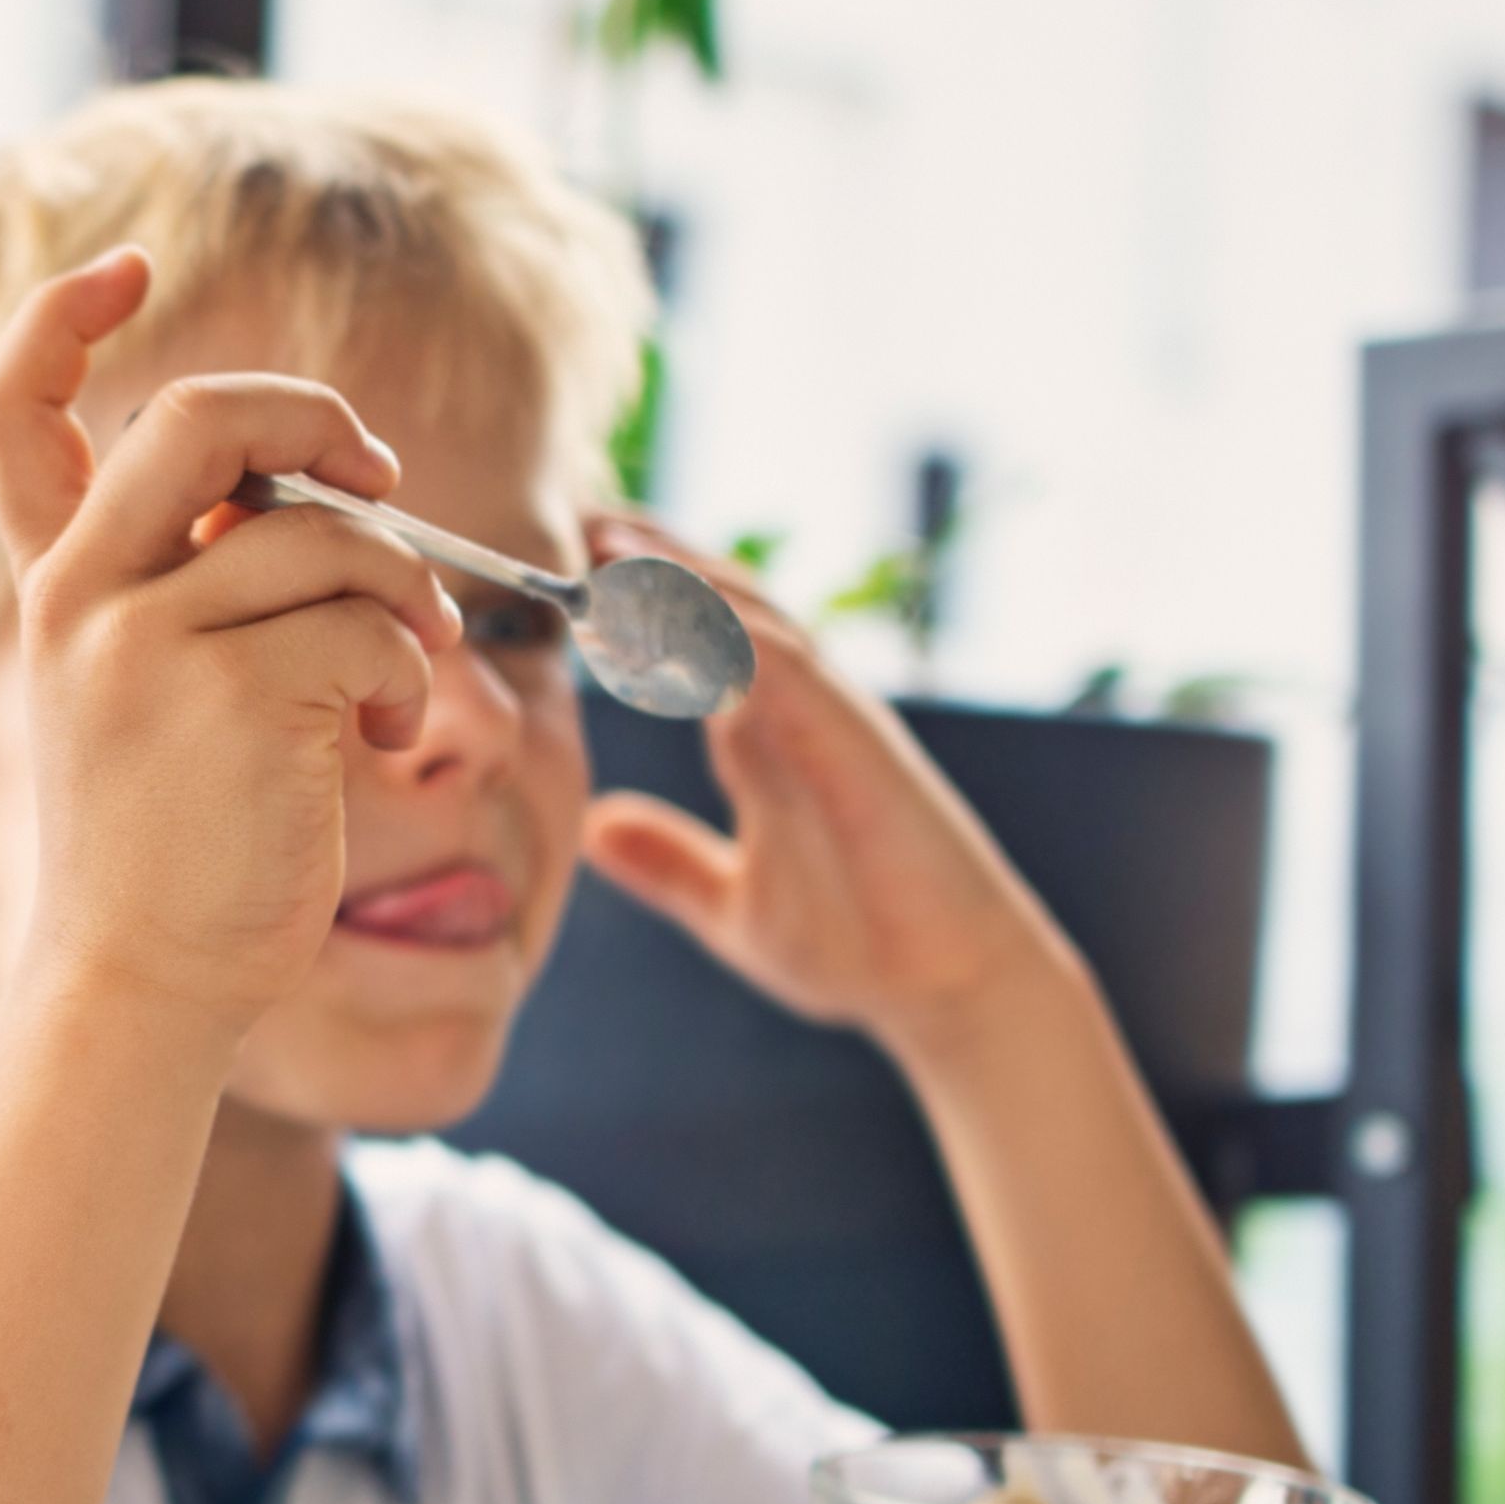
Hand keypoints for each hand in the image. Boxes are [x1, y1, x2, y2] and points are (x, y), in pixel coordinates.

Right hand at [0, 247, 463, 1036]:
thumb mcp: (139, 694)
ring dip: (402, 591)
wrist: (143, 985)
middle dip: (314, 419)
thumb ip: (189, 584)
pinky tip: (380, 738)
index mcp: (52, 588)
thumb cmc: (171, 849)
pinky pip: (369, 627)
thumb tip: (320, 488)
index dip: (59, 317)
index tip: (125, 267)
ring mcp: (146, 643)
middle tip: (375, 476)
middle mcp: (80, 598)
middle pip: (201, 415)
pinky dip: (407, 675)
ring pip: (323, 533)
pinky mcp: (233, 696)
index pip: (10, 413)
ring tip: (403, 667)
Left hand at [568, 541, 1075, 1059]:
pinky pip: (788, 666)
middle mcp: (796, 711)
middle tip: (571, 516)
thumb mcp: (731, 908)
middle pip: (718, 605)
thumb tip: (594, 830)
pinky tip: (674, 611)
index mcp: (762, 738)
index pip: (686, 643)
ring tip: (610, 543)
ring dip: (681, 577)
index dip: (625, 604)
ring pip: (751, 616)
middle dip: (648, 559)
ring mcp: (830, 718)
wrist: (954, 987)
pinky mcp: (857, 742)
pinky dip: (731, 631)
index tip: (550, 574)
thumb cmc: (861, 946)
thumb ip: (669, 864)